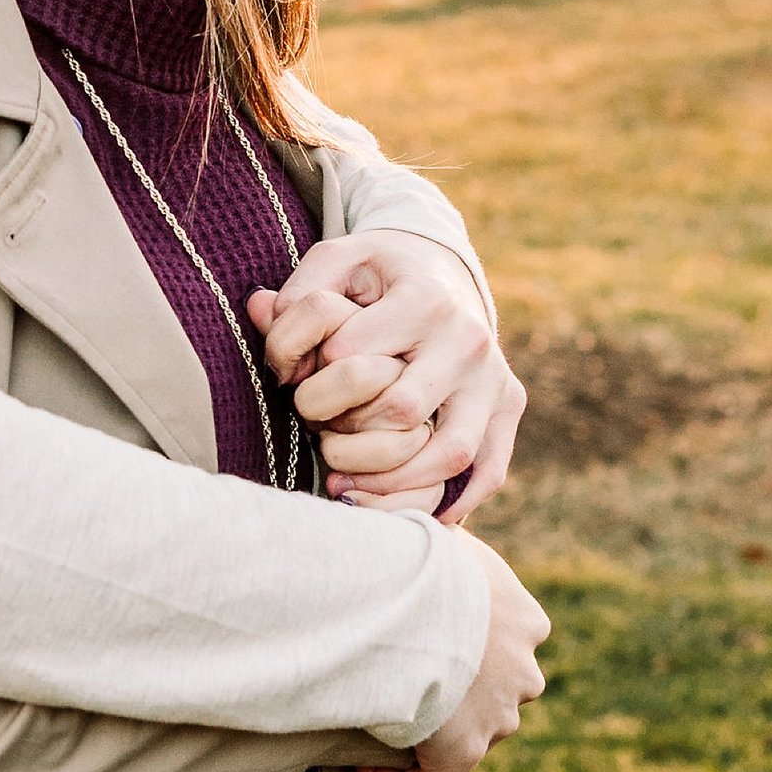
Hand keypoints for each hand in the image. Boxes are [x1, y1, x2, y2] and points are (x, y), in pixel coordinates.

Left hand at [248, 232, 524, 522]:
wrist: (443, 269)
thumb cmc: (378, 273)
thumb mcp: (338, 260)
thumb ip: (299, 289)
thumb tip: (262, 313)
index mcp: (424, 299)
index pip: (353, 360)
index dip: (314, 379)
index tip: (296, 380)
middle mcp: (468, 339)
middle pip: (401, 411)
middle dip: (348, 433)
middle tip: (318, 434)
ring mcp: (495, 376)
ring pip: (450, 453)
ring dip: (393, 482)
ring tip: (346, 486)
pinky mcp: (509, 403)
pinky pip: (487, 469)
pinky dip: (452, 500)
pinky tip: (408, 511)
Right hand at [360, 538, 547, 771]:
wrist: (415, 604)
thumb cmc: (421, 559)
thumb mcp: (444, 534)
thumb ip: (443, 541)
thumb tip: (412, 518)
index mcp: (526, 620)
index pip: (507, 638)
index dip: (467, 639)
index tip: (421, 635)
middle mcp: (523, 673)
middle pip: (495, 688)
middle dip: (455, 686)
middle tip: (399, 673)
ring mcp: (497, 718)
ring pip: (468, 733)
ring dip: (427, 728)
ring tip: (376, 714)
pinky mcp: (462, 754)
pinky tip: (364, 770)